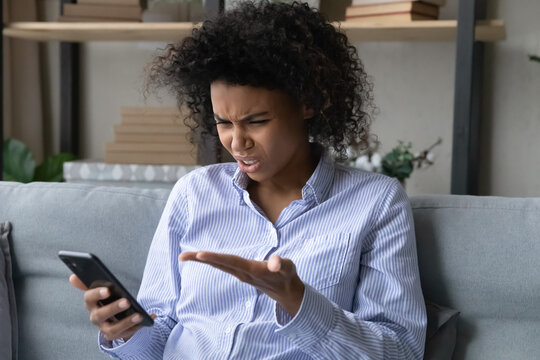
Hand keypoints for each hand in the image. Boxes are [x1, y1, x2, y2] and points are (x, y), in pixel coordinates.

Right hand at [69, 274, 156, 341]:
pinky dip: (139, 325)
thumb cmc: (107, 297)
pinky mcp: (117, 335)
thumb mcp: (100, 288)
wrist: (113, 315)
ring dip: (127, 322)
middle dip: (113, 308)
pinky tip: (150, 316)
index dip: (97, 294)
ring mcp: (106, 328)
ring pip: (114, 329)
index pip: (89, 299)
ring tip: (139, 315)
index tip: (108, 290)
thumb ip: (88, 282)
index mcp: (91, 303)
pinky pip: (128, 333)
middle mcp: (96, 317)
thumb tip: (73, 277)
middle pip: (101, 315)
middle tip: (126, 301)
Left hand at [179, 252, 304, 316]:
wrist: (286, 291)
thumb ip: (281, 264)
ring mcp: (241, 274)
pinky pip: (223, 265)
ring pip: (219, 265)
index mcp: (252, 269)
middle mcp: (243, 272)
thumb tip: (275, 262)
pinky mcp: (242, 273)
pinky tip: (201, 257)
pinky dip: (212, 260)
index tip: (200, 255)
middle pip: (220, 264)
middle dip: (201, 259)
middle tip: (182, 256)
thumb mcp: (288, 268)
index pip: (231, 262)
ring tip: (185, 256)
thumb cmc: (286, 275)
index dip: (216, 258)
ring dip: (203, 260)